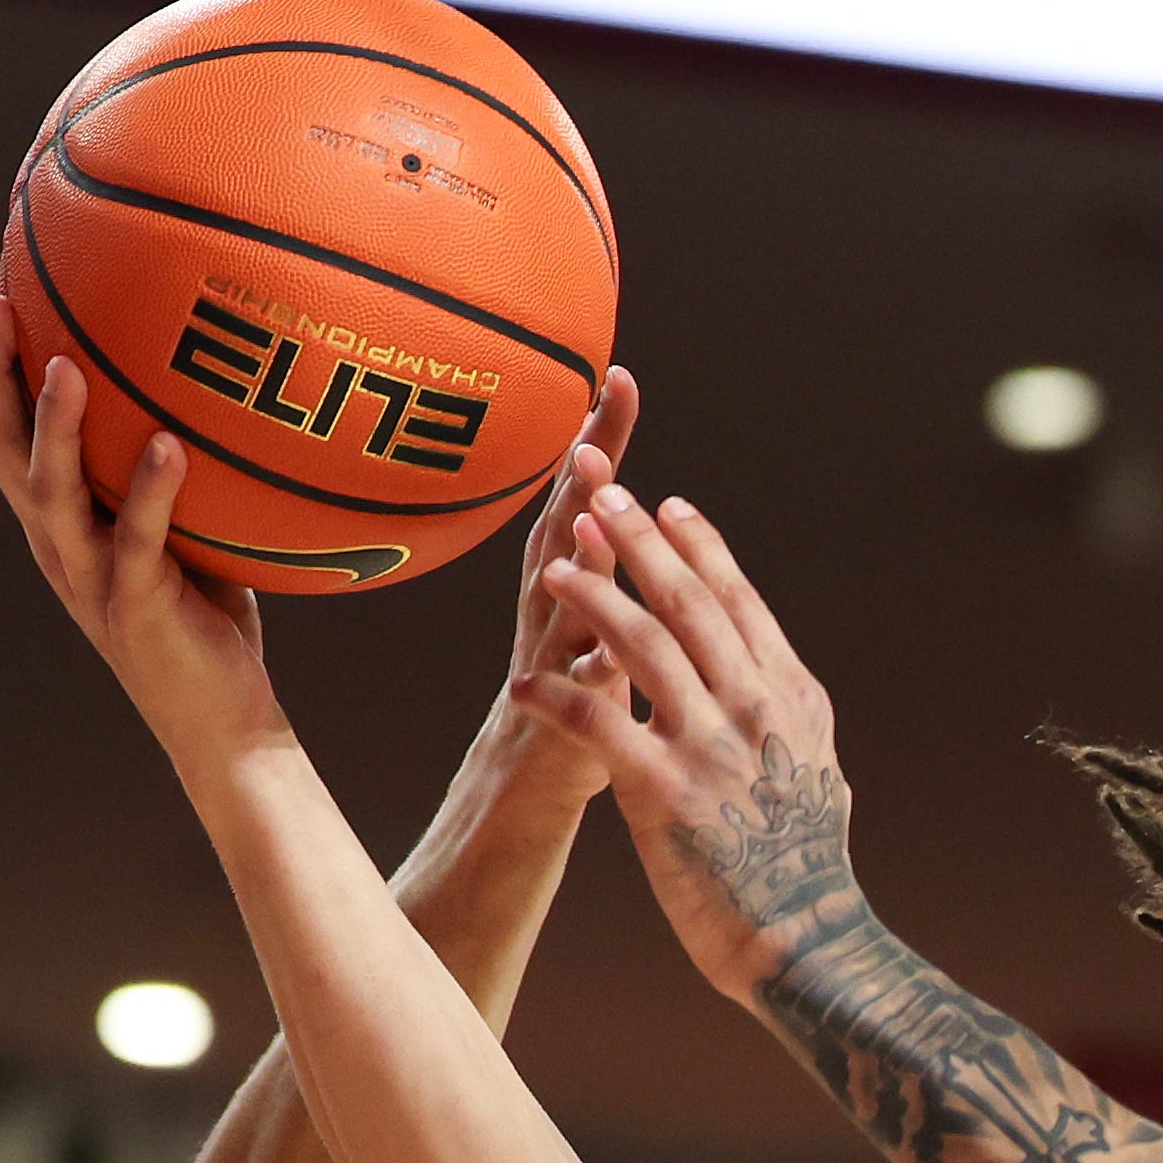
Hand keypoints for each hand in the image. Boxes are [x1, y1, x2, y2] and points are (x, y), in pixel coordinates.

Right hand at [0, 296, 286, 768]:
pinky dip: (154, 492)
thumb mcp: (188, 528)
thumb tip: (220, 385)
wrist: (222, 722)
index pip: (8, 439)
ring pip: (53, 495)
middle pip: (4, 454)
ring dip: (56, 429)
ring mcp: (91, 580)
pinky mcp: (135, 609)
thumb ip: (181, 470)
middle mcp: (60, 549)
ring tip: (65, 366)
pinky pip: (138, 542)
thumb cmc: (209, 617)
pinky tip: (172, 446)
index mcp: (62, 527)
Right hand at [447, 365, 641, 818]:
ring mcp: (555, 659)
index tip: (619, 379)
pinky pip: (575, 690)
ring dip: (578, 560)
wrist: (532, 784)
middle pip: (566, 529)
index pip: (589, 496)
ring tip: (594, 514)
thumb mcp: (600, 620)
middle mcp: (554, 607)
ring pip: (564, 600)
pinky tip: (605, 653)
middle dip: (581, 477)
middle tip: (594, 425)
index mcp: (572, 580)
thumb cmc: (580, 698)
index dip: (602, 440)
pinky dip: (588, 672)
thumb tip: (629, 502)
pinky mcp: (563, 716)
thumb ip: (613, 568)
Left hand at [515, 483, 864, 1005]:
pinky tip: (520, 685)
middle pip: (689, 602)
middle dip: (639, 542)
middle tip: (600, 491)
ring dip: (593, 596)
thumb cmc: (806, 869)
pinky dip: (555, 698)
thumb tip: (781, 687)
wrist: (806, 940)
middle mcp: (753, 707)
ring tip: (554, 566)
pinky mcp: (664, 791)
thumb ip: (788, 721)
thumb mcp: (817, 773)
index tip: (666, 505)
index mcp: (789, 697)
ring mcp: (710, 745)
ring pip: (642, 645)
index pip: (739, 601)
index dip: (700, 547)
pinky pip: (598, 726)